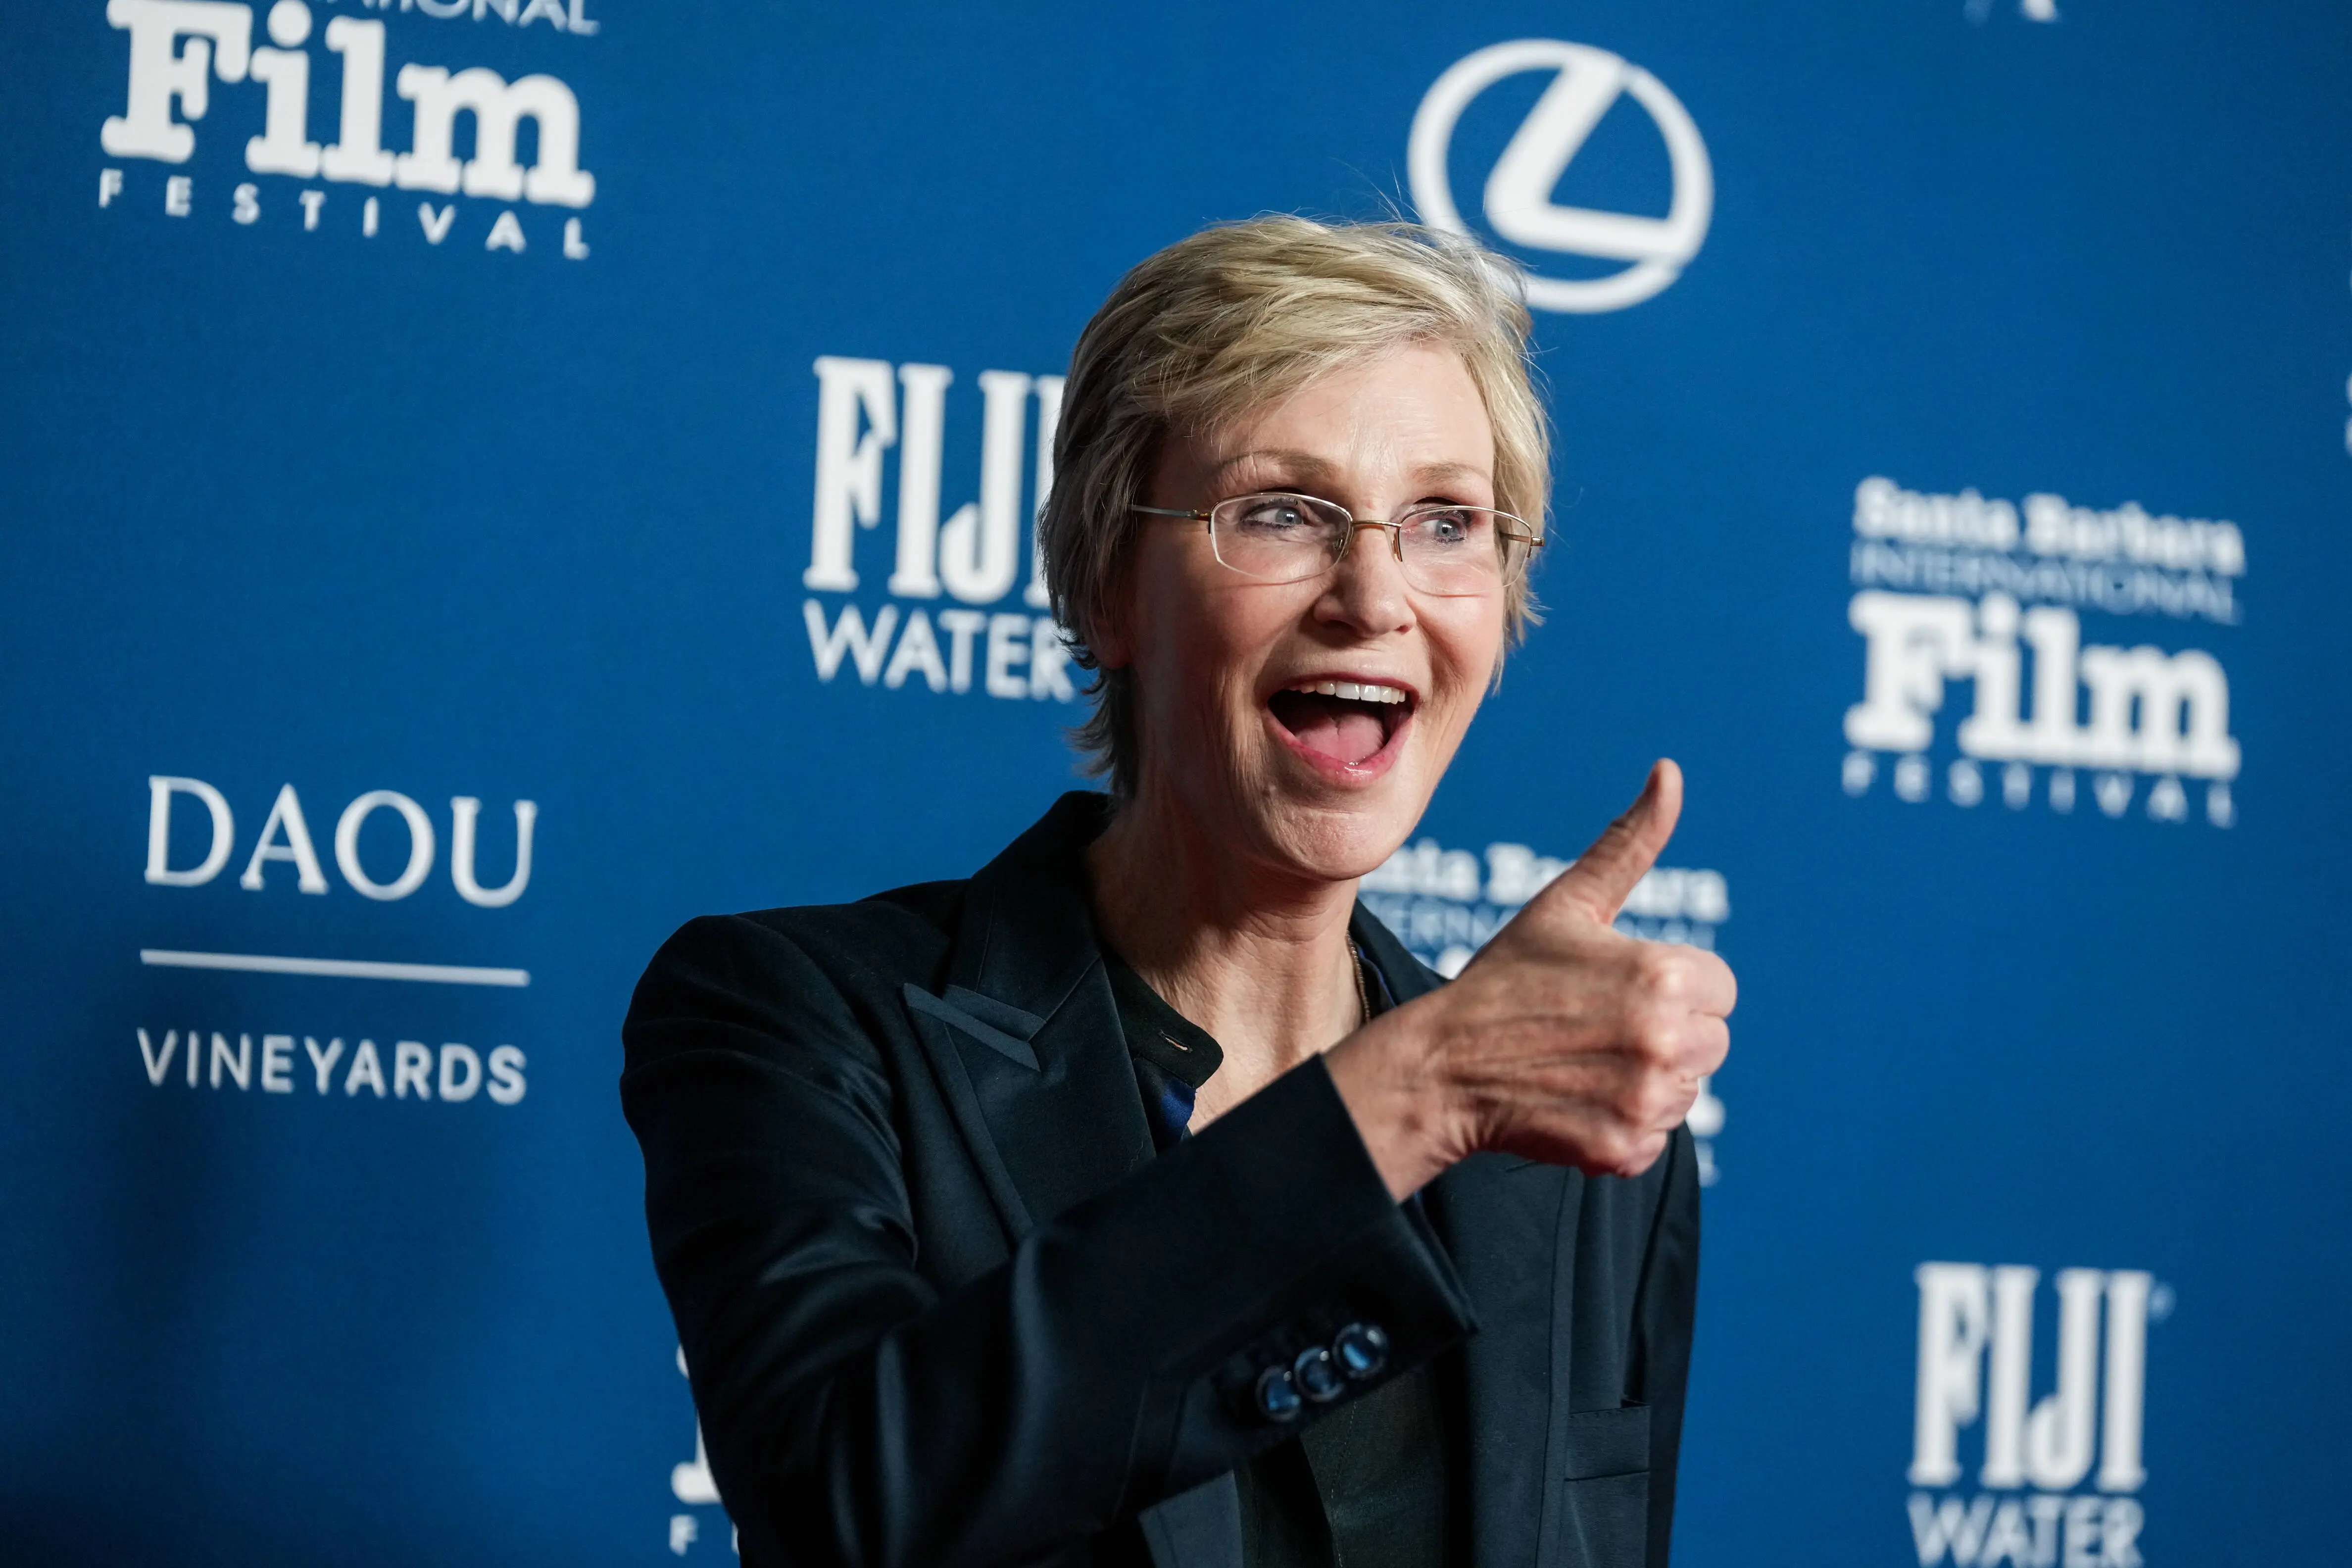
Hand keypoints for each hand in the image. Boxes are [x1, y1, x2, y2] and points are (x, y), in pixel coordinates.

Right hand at [1330, 761, 1736, 1194]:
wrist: (1443, 1067)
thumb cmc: (1505, 978)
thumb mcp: (1567, 904)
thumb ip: (1630, 843)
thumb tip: (1670, 771)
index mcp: (1661, 974)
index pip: (1719, 988)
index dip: (1673, 987)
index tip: (1617, 989)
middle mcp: (1663, 1039)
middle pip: (1712, 1041)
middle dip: (1666, 1034)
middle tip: (1595, 1027)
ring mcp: (1645, 1100)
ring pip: (1689, 1090)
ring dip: (1648, 1080)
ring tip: (1583, 1062)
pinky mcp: (1625, 1149)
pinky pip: (1658, 1137)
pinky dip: (1624, 1125)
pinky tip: (1577, 1100)